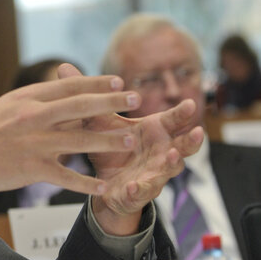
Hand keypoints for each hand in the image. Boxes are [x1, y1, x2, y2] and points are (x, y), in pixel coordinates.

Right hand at [0, 70, 142, 203]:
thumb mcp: (8, 106)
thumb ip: (37, 101)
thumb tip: (66, 93)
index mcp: (27, 98)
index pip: (69, 86)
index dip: (97, 83)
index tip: (119, 81)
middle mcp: (32, 116)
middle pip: (80, 106)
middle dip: (112, 103)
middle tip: (137, 99)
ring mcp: (33, 142)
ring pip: (80, 140)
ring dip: (109, 140)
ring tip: (131, 139)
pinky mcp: (30, 169)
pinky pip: (66, 177)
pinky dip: (87, 183)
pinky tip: (104, 187)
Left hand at [58, 64, 203, 234]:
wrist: (103, 183)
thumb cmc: (109, 146)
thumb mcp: (96, 119)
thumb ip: (86, 95)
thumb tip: (63, 67)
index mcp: (154, 131)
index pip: (173, 119)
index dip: (182, 112)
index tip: (189, 102)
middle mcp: (160, 151)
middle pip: (183, 145)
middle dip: (191, 140)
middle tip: (197, 131)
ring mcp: (153, 173)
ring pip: (169, 169)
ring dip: (173, 163)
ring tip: (172, 156)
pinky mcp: (139, 192)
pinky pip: (142, 191)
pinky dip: (140, 188)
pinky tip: (135, 185)